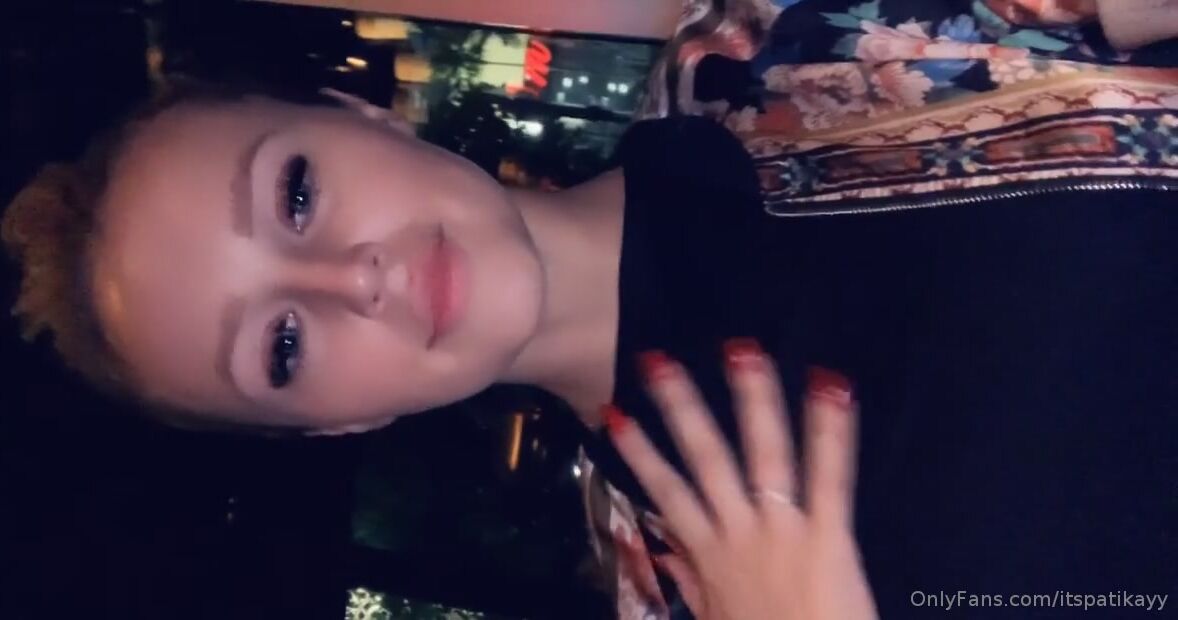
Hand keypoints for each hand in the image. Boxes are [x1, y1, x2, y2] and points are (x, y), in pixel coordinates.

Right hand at [604, 340, 877, 619]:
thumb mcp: (714, 619)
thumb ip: (693, 582)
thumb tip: (665, 550)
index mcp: (710, 554)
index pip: (665, 492)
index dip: (638, 452)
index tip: (614, 414)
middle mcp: (739, 533)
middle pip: (704, 460)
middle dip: (679, 408)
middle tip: (658, 362)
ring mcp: (783, 531)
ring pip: (760, 455)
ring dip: (750, 400)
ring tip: (741, 351)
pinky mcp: (830, 538)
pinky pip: (829, 476)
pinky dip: (830, 432)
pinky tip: (832, 388)